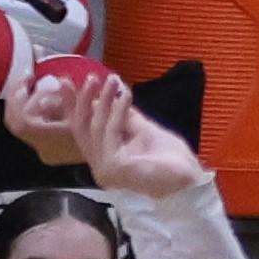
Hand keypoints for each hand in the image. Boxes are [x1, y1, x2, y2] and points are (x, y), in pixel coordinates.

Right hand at [5, 68, 199, 200]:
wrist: (190, 181)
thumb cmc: (171, 161)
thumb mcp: (145, 131)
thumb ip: (127, 118)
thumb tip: (114, 95)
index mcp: (104, 159)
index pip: (83, 130)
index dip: (73, 106)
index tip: (68, 82)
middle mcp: (100, 165)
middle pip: (81, 129)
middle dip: (81, 100)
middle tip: (89, 77)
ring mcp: (105, 168)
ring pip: (95, 127)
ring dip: (103, 100)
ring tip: (112, 80)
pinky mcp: (115, 166)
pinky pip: (112, 131)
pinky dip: (118, 110)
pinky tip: (126, 95)